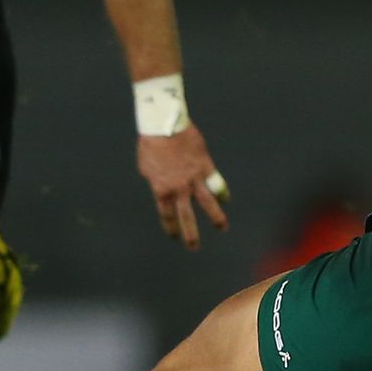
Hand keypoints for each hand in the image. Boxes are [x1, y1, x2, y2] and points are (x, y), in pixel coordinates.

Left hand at [137, 125, 228, 249]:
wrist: (164, 123)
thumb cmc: (150, 143)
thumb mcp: (146, 167)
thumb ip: (156, 181)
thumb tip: (163, 187)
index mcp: (161, 189)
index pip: (167, 215)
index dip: (171, 228)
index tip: (175, 236)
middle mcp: (179, 188)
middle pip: (186, 217)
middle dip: (191, 234)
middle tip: (194, 247)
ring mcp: (194, 178)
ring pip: (208, 203)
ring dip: (215, 217)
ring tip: (222, 228)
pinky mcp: (205, 166)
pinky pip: (216, 183)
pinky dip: (221, 192)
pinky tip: (225, 199)